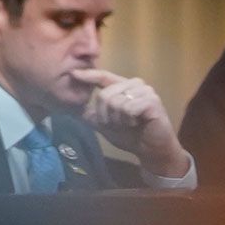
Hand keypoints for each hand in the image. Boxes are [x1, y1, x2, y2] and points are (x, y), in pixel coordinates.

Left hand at [70, 68, 191, 176]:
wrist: (150, 150)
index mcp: (124, 86)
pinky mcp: (152, 101)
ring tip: (130, 124)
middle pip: (104, 95)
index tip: (72, 73)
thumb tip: (73, 106)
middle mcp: (135, 84)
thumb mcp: (105, 124)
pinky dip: (128, 120)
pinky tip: (137, 123)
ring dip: (118, 119)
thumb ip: (91, 114)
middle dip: (106, 115)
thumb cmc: (129, 135)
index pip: (103, 76)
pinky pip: (127, 109)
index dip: (88, 75)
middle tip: (119, 124)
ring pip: (115, 102)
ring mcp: (145, 91)